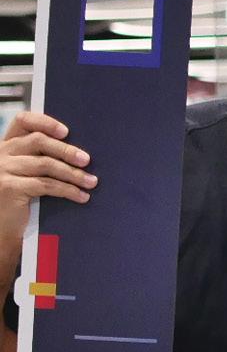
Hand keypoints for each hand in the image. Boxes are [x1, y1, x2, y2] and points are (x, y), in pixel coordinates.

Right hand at [0, 112, 94, 243]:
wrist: (0, 229)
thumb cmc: (18, 201)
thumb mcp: (25, 174)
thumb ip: (39, 158)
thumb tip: (78, 152)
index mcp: (5, 146)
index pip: (22, 121)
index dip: (45, 122)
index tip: (66, 131)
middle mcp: (0, 154)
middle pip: (39, 141)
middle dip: (66, 150)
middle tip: (87, 160)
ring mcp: (2, 170)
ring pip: (46, 164)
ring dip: (73, 174)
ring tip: (91, 182)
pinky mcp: (8, 188)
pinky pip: (46, 185)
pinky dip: (68, 190)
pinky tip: (82, 196)